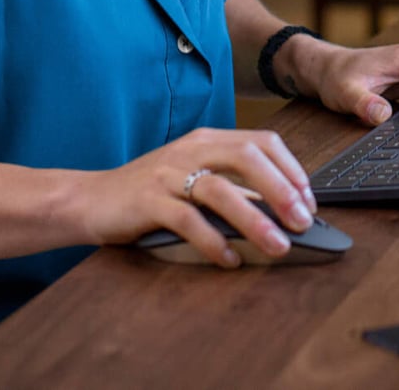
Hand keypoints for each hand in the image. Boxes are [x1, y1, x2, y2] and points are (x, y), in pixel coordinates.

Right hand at [74, 128, 317, 267]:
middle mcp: (190, 150)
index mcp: (207, 140)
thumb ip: (235, 187)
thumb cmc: (150, 193)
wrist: (89, 199)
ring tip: (279, 246)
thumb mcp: (195, 179)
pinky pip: (187, 220)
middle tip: (303, 221)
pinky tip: (230, 258)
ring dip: (255, 220)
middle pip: (247, 157)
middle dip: (282, 189)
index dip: (291, 169)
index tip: (309, 200)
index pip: (261, 141)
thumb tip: (283, 210)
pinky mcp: (147, 201)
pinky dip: (213, 241)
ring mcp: (167, 174)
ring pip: (220, 190)